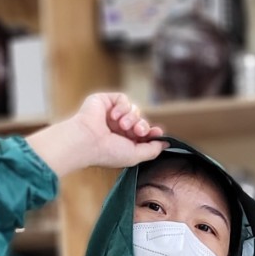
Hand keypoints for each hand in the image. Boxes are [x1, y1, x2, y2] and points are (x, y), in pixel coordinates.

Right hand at [27, 92, 165, 178]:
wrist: (88, 140)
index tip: (157, 132)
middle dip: (142, 126)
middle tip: (137, 131)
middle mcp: (119, 128)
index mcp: (125, 141)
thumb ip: (152, 150)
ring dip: (131, 118)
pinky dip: (122, 107)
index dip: (152, 132)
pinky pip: (124, 99)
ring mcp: (112, 114)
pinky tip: (113, 116)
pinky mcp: (106, 101)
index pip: (144, 133)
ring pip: (135, 110)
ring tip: (121, 125)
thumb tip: (166, 143)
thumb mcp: (136, 156)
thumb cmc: (109, 152)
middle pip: (142, 121)